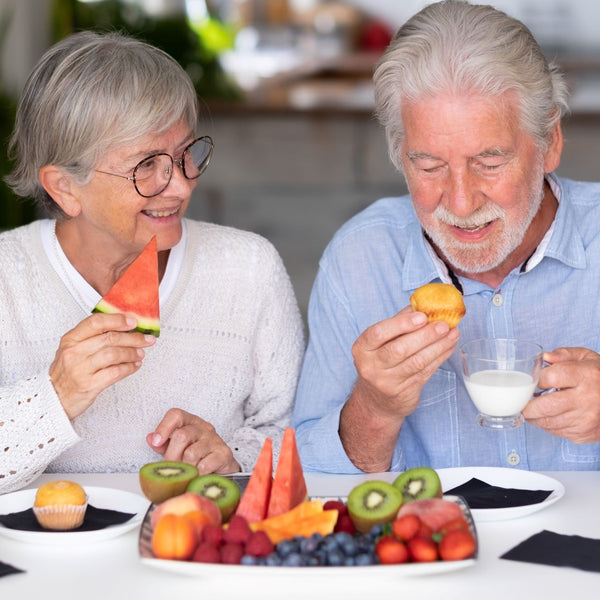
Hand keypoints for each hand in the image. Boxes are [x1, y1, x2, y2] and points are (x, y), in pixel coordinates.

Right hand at [49, 313, 155, 418]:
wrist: (55, 398)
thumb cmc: (68, 372)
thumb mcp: (73, 349)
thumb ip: (93, 337)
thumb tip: (124, 326)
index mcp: (70, 339)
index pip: (96, 322)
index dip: (117, 320)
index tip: (133, 321)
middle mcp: (73, 352)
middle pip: (110, 338)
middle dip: (133, 338)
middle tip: (146, 339)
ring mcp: (80, 369)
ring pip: (114, 354)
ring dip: (132, 353)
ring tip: (141, 353)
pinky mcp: (89, 385)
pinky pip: (115, 372)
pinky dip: (129, 368)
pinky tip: (135, 365)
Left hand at [147, 408, 240, 473]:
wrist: (223, 467)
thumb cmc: (198, 455)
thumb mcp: (178, 448)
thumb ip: (163, 444)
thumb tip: (150, 438)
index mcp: (191, 422)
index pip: (176, 415)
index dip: (164, 427)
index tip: (156, 442)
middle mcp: (203, 428)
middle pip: (181, 436)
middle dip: (173, 456)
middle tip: (174, 466)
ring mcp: (215, 439)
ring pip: (191, 453)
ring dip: (186, 467)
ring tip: (188, 471)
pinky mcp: (224, 453)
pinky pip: (204, 465)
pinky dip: (197, 474)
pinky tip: (198, 474)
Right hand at [339, 307, 460, 470]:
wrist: (376, 400)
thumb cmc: (380, 363)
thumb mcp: (380, 343)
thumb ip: (397, 324)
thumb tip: (420, 305)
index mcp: (362, 348)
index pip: (379, 333)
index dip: (401, 324)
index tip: (422, 316)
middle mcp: (370, 366)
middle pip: (399, 349)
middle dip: (425, 335)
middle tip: (443, 324)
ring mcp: (386, 382)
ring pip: (416, 362)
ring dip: (437, 346)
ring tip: (453, 333)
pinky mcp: (403, 392)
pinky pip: (425, 372)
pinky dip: (440, 358)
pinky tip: (449, 347)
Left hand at [523, 347, 599, 442]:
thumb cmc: (599, 377)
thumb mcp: (586, 358)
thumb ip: (564, 355)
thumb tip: (544, 357)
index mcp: (587, 376)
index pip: (550, 377)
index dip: (535, 380)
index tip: (530, 381)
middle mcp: (588, 399)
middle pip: (546, 406)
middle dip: (527, 406)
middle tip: (521, 402)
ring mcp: (586, 420)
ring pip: (548, 423)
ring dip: (535, 417)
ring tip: (532, 409)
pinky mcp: (585, 434)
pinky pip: (557, 432)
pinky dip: (548, 425)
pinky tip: (550, 416)